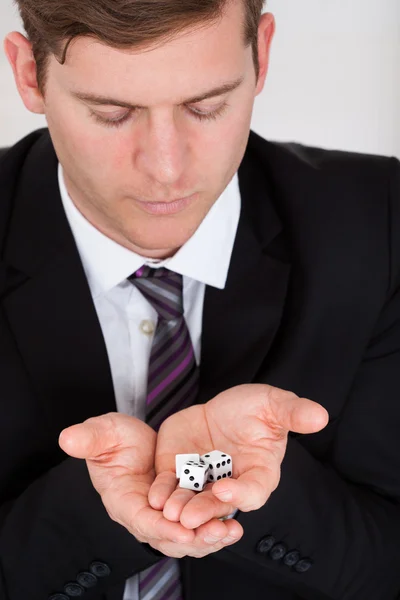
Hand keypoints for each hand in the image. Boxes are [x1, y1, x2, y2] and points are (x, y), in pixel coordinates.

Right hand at [58, 412, 241, 557]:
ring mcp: (163, 516)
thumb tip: (67, 437)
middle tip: (217, 533)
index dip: (160, 527)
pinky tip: (234, 524)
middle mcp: (144, 515)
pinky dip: (215, 527)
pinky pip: (197, 527)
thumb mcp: (104, 432)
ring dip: (208, 538)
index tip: (182, 529)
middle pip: (167, 537)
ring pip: (186, 538)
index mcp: (123, 500)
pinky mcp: (181, 511)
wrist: (133, 440)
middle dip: (192, 539)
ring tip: (230, 531)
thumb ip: (89, 438)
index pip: (141, 520)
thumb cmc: (115, 439)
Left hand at [149, 384, 328, 529]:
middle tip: (189, 517)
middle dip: (205, 511)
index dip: (242, 494)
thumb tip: (322, 415)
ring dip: (182, 508)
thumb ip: (293, 413)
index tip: (227, 491)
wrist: (222, 407)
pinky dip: (164, 493)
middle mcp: (232, 484)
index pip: (254, 490)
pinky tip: (156, 497)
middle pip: (220, 504)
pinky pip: (171, 487)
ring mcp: (204, 481)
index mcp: (259, 472)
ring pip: (193, 501)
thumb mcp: (274, 404)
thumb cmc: (254, 408)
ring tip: (170, 511)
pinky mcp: (181, 473)